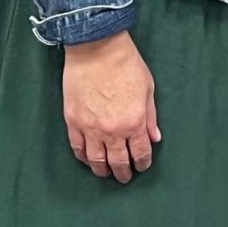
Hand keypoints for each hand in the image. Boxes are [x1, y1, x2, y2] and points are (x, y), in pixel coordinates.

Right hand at [62, 31, 160, 183]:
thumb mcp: (148, 88)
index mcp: (134, 122)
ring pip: (95, 160)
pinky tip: (88, 159)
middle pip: (118, 161)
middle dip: (123, 172)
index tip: (142, 166)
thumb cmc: (126, 64)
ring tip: (106, 172)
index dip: (142, 162)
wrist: (97, 49)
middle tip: (124, 177)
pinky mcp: (73, 121)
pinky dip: (83, 157)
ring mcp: (90, 128)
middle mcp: (112, 130)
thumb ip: (151, 116)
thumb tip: (154, 137)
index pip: (140, 152)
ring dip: (102, 169)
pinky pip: (77, 148)